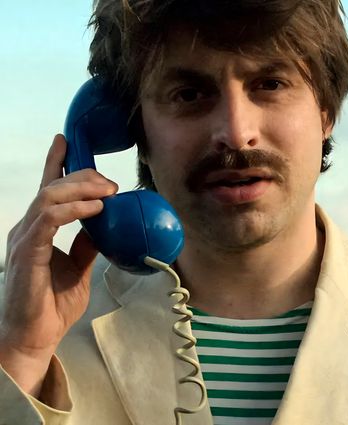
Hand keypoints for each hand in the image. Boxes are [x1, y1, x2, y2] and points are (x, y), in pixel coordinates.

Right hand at [0, 134, 117, 395]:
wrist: (35, 337)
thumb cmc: (52, 305)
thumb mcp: (79, 269)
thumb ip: (86, 245)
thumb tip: (102, 225)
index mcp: (38, 230)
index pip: (47, 189)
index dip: (56, 163)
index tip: (67, 141)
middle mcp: (28, 228)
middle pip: (51, 187)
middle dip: (81, 176)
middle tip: (109, 181)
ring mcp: (25, 239)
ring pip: (49, 197)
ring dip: (80, 188)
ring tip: (107, 190)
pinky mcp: (28, 252)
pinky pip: (49, 219)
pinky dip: (74, 209)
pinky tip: (96, 208)